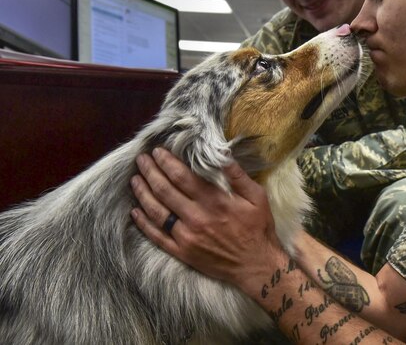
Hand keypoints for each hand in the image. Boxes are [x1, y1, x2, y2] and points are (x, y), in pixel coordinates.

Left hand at [130, 148, 284, 286]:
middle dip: (150, 172)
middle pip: (165, 191)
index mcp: (214, 201)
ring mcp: (187, 237)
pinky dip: (144, 223)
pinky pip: (157, 236)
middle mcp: (197, 217)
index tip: (157, 152)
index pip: (182, 177)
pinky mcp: (182, 252)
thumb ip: (238, 176)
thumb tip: (223, 154)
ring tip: (135, 180)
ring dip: (143, 194)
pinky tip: (135, 211)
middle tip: (141, 160)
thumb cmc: (258, 228)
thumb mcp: (257, 197)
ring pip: (157, 212)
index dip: (167, 162)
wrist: (256, 265)